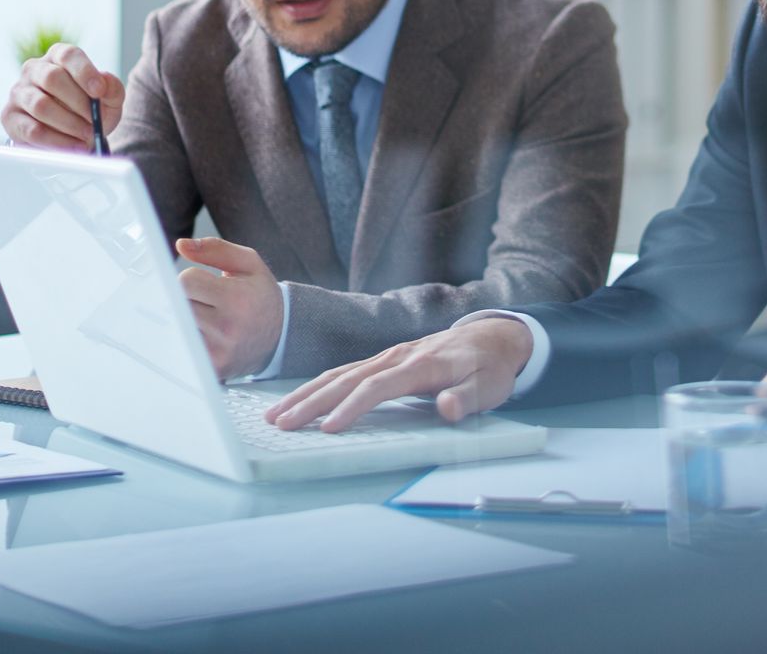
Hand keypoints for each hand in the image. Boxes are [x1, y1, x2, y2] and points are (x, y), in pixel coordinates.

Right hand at [1, 42, 125, 150]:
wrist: (69, 134)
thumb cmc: (89, 110)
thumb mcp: (109, 100)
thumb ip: (113, 88)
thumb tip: (105, 81)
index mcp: (59, 57)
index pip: (68, 55)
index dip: (84, 71)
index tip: (99, 91)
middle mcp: (35, 69)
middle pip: (52, 78)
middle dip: (78, 103)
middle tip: (95, 121)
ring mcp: (19, 92)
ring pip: (40, 105)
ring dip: (69, 124)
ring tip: (87, 135)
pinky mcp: (10, 116)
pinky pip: (32, 129)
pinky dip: (58, 141)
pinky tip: (75, 146)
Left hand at [177, 237, 283, 379]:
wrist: (281, 335)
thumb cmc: (260, 296)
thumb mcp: (248, 264)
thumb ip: (215, 249)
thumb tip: (181, 245)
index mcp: (237, 298)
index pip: (186, 281)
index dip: (192, 278)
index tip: (203, 283)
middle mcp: (227, 327)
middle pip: (176, 304)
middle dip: (184, 299)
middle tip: (203, 301)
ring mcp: (218, 352)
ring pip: (176, 327)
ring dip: (183, 320)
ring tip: (203, 319)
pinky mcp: (212, 369)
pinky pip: (183, 349)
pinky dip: (186, 340)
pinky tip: (202, 336)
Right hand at [263, 317, 533, 432]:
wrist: (491, 337)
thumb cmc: (489, 367)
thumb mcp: (490, 387)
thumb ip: (469, 398)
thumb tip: (448, 408)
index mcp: (421, 365)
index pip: (378, 387)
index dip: (353, 407)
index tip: (329, 429)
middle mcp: (397, 357)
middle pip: (347, 379)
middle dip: (312, 402)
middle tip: (282, 424)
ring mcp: (387, 357)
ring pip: (338, 374)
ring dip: (306, 393)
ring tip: (276, 415)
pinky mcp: (382, 361)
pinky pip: (343, 373)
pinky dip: (317, 386)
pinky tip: (298, 400)